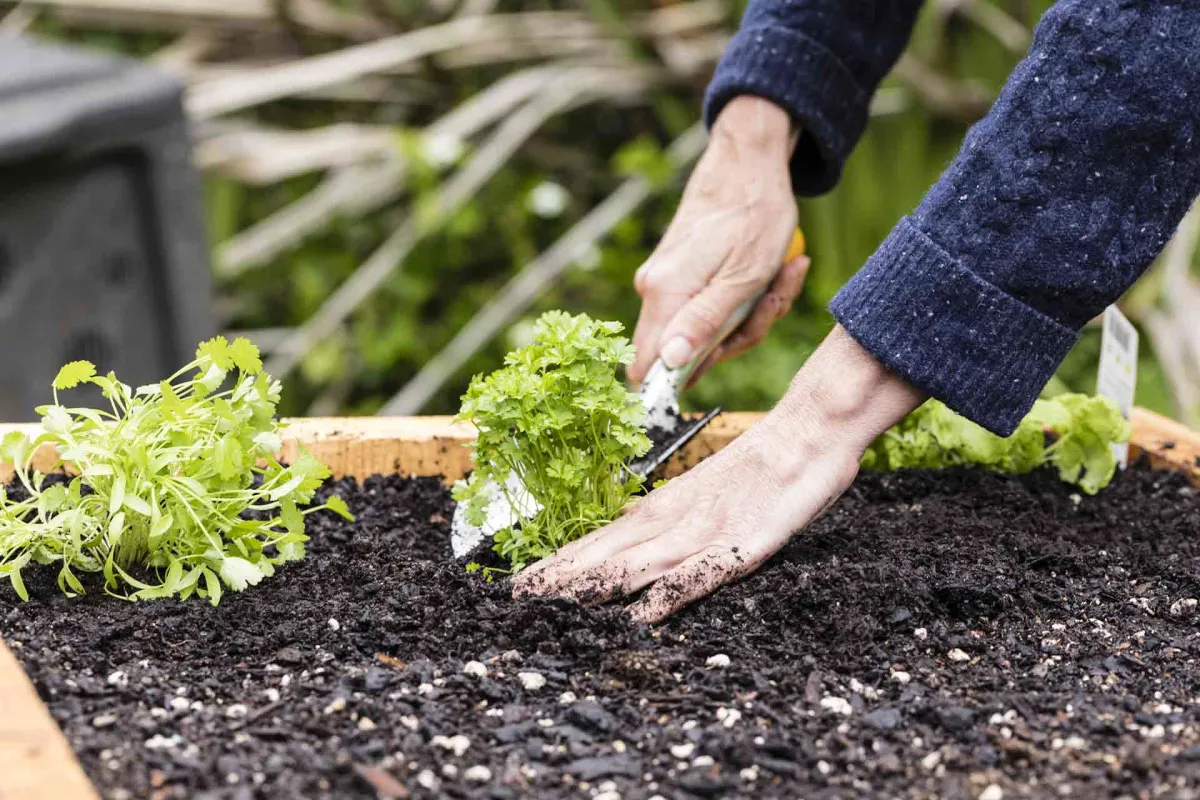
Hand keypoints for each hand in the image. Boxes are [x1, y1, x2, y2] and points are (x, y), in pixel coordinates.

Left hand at [512, 326, 925, 621]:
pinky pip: (701, 574)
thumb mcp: (701, 497)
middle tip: (514, 599)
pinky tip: (642, 614)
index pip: (597, 541)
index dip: (556, 563)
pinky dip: (669, 594)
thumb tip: (623, 547)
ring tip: (554, 605)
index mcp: (661, 510)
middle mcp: (672, 521)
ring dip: (594, 585)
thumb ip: (665, 523)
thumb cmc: (758, 468)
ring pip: (639, 563)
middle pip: (605, 553)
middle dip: (559, 578)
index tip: (515, 584)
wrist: (807, 432)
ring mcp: (704, 532)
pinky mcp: (741, 544)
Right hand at [627, 96, 809, 387]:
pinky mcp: (679, 272)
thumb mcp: (743, 279)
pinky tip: (772, 272)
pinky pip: (708, 305)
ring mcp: (664, 279)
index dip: (683, 379)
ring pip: (704, 328)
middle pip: (686, 351)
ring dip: (749, 314)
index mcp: (665, 295)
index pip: (650, 368)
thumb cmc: (754, 216)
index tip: (724, 356)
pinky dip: (743, 297)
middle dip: (737, 337)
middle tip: (772, 301)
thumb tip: (670, 366)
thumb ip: (704, 324)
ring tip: (782, 276)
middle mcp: (654, 289)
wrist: (747, 160)